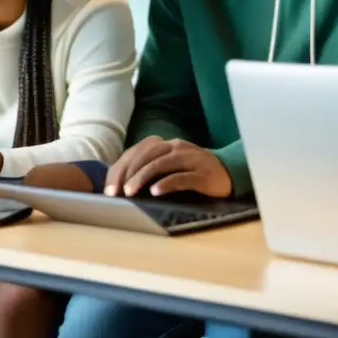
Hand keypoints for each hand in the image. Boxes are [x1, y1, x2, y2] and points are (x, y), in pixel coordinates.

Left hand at [104, 136, 231, 198]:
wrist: (228, 173)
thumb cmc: (192, 173)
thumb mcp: (169, 167)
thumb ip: (148, 169)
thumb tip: (118, 185)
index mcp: (166, 144)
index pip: (137, 152)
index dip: (120, 170)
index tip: (109, 190)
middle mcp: (177, 147)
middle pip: (146, 155)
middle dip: (128, 173)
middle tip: (116, 193)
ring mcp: (191, 158)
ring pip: (162, 163)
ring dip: (143, 177)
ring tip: (130, 192)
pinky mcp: (203, 173)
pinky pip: (182, 176)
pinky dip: (167, 183)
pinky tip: (155, 192)